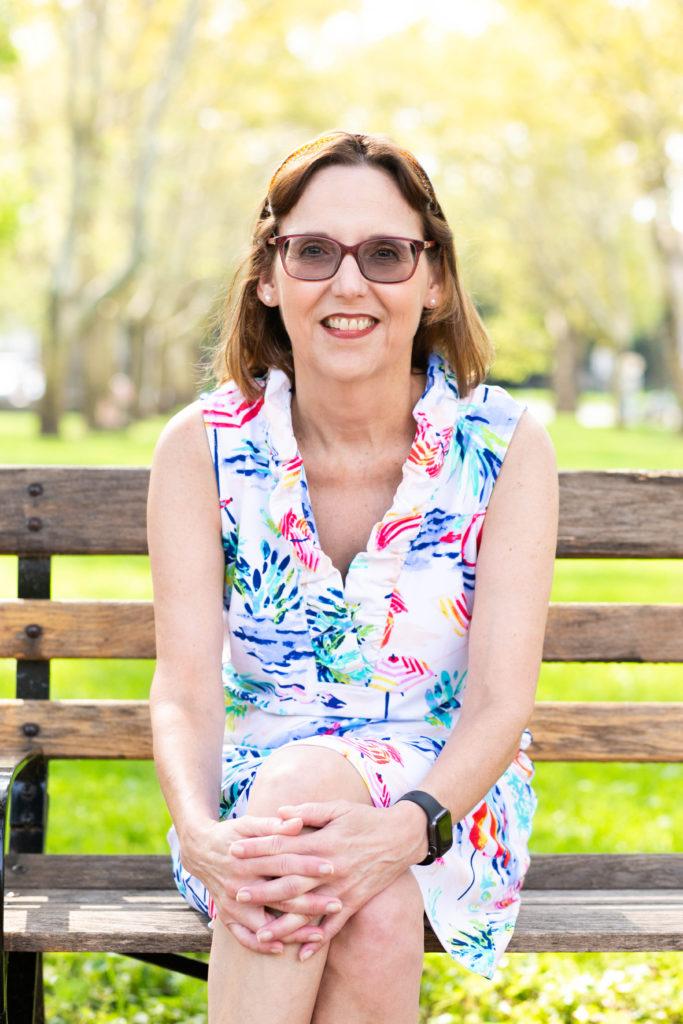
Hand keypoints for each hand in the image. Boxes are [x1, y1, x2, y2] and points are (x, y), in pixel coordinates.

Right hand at [178, 813, 342, 955]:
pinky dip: (261, 944)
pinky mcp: (226, 916)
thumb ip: (273, 826)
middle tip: (337, 902)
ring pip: (265, 923)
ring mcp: (232, 904)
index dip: (307, 865)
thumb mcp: (248, 824)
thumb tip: (299, 822)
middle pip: (279, 896)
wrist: (199, 850)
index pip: (283, 863)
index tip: (331, 867)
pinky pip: (243, 937)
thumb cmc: (231, 834)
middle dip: (310, 901)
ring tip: (319, 935)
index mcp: (248, 859)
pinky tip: (281, 949)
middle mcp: (239, 884)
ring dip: (292, 930)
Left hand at [229, 799, 425, 960]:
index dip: (258, 848)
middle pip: (290, 882)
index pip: (284, 846)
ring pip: (308, 911)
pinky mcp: (354, 902)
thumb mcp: (337, 807)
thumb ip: (307, 811)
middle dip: (262, 889)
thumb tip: (279, 813)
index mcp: (323, 842)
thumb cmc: (366, 819)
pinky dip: (318, 941)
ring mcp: (342, 889)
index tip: (235, 850)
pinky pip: (334, 926)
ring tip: (261, 934)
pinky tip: (301, 955)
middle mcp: (330, 869)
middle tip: (236, 893)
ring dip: (284, 924)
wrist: (402, 837)